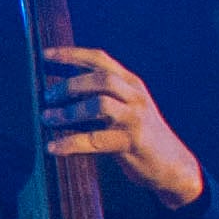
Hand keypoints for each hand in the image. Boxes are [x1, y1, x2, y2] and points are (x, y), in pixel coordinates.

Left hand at [40, 46, 204, 207]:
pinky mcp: (132, 141)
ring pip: (99, 105)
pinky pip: (96, 139)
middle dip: (69, 85)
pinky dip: (71, 143)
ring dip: (69, 112)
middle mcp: (135, 96)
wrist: (172, 164)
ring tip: (47, 119)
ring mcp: (135, 118)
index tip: (46, 54)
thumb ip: (99, 97)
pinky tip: (53, 147)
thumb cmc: (138, 135)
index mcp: (131, 83)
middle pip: (100, 79)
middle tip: (47, 96)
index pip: (100, 59)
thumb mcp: (124, 108)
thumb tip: (57, 94)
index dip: (72, 54)